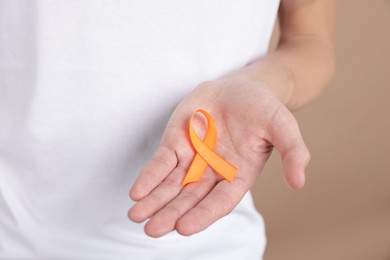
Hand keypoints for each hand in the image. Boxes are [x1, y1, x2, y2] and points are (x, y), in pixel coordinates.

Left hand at [127, 78, 309, 236]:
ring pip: (171, 185)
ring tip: (136, 216)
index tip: (184, 228)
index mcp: (238, 175)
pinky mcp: (177, 142)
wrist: (242, 87)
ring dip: (154, 201)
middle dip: (171, 214)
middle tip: (153, 230)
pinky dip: (149, 177)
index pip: (219, 202)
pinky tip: (136, 192)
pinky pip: (161, 162)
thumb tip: (300, 182)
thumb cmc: (263, 108)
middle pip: (190, 198)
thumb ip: (293, 151)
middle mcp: (213, 173)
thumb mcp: (283, 125)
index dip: (203, 215)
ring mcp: (193, 158)